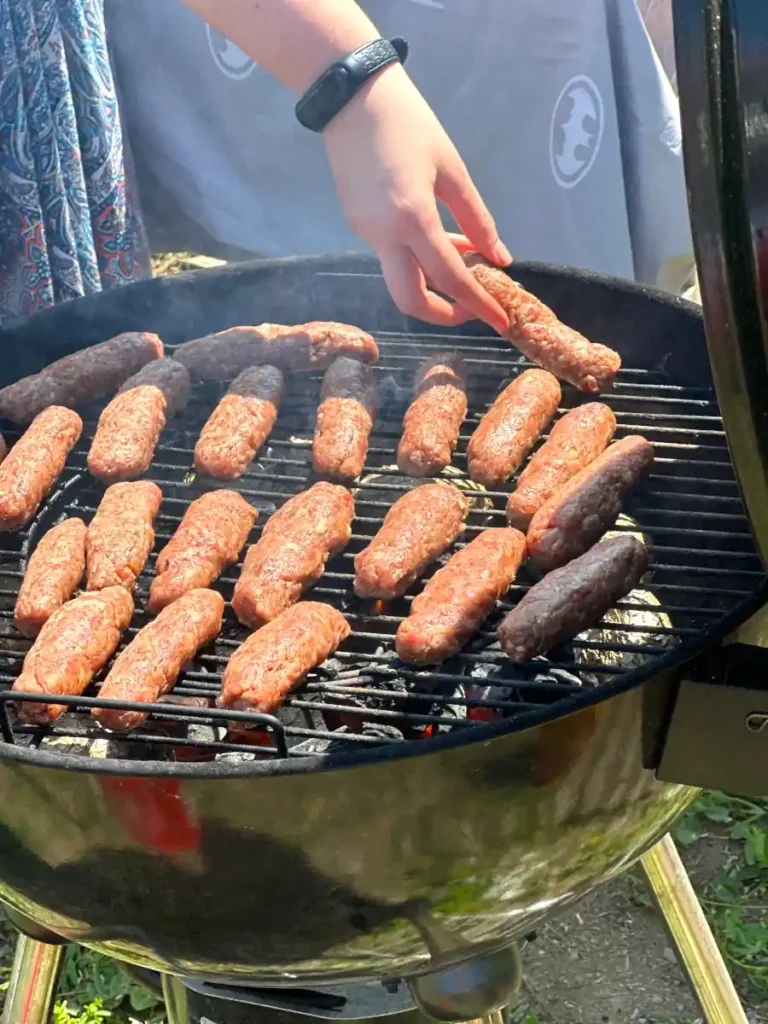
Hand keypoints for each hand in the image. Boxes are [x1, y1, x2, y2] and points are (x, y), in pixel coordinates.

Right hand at [322, 64, 511, 331]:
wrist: (350, 97)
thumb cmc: (409, 123)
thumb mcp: (452, 169)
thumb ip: (477, 219)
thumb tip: (499, 257)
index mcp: (412, 219)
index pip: (450, 278)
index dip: (478, 305)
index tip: (501, 322)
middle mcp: (384, 236)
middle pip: (411, 301)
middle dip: (443, 314)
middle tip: (472, 306)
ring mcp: (365, 233)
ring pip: (401, 278)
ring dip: (434, 280)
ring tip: (464, 255)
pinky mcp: (356, 224)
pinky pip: (390, 254)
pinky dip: (418, 256)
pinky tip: (437, 235)